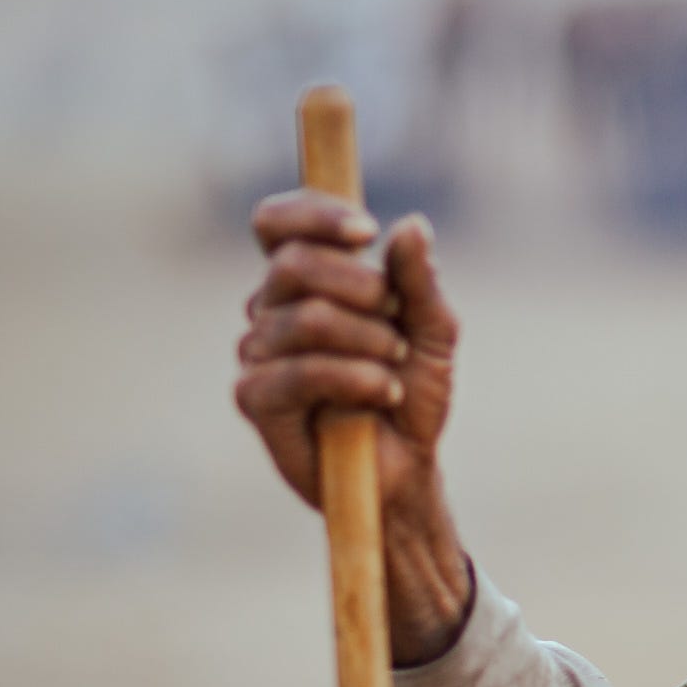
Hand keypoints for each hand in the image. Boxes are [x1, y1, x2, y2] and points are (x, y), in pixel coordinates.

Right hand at [235, 191, 472, 663]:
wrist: (404, 472)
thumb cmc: (410, 396)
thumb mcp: (431, 333)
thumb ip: (419, 281)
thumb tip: (411, 225)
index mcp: (304, 284)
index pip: (276, 224)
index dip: (313, 214)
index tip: (366, 231)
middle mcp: (270, 311)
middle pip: (295, 264)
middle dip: (364, 289)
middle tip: (397, 325)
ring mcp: (257, 355)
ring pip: (308, 319)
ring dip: (371, 344)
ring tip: (393, 372)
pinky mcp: (255, 400)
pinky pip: (302, 372)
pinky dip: (357, 380)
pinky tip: (383, 396)